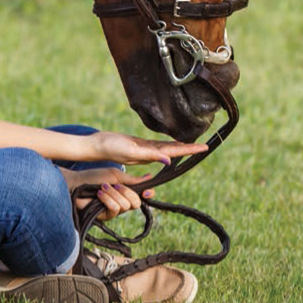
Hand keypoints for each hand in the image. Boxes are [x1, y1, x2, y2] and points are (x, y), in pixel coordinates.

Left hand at [64, 167, 150, 221]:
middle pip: (136, 203)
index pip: (143, 196)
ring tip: (102, 188)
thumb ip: (132, 180)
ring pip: (125, 206)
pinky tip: (99, 194)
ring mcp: (115, 210)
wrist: (76, 184)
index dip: (148, 194)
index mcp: (126, 190)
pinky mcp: (106, 216)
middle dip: (127, 192)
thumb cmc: (94, 177)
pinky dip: (107, 199)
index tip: (147, 192)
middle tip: (116, 185)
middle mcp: (123, 201)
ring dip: (113, 194)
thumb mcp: (115, 176)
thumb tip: (150, 177)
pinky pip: (115, 209)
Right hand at [85, 130, 206, 168]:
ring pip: (167, 148)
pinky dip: (167, 144)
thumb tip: (168, 159)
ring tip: (193, 146)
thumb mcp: (131, 151)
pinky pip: (157, 145)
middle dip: (189, 149)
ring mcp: (145, 150)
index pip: (174, 152)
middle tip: (205, 147)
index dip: (189, 150)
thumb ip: (149, 155)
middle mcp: (150, 154)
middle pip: (174, 150)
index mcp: (150, 155)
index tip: (204, 148)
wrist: (97, 146)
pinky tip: (171, 143)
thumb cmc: (112, 148)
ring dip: (180, 147)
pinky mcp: (139, 146)